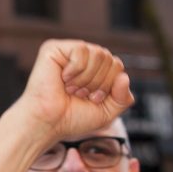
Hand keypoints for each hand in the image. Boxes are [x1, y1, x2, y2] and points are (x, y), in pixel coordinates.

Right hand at [13, 40, 131, 141]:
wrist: (48, 123)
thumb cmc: (72, 118)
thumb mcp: (107, 112)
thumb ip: (123, 98)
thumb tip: (124, 77)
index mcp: (95, 69)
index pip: (117, 66)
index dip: (109, 85)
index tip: (91, 99)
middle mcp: (83, 58)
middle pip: (109, 59)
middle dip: (98, 83)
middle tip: (79, 94)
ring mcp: (68, 52)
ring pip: (98, 53)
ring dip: (86, 78)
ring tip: (71, 88)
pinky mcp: (54, 48)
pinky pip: (81, 50)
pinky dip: (76, 70)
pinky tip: (63, 78)